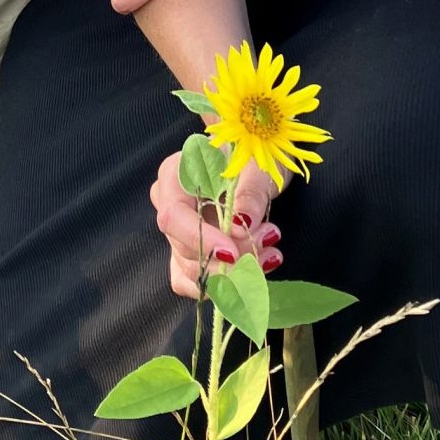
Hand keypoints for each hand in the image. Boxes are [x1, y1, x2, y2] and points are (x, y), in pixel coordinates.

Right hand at [149, 149, 284, 302]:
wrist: (261, 162)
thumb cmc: (256, 154)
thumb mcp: (259, 165)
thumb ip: (250, 192)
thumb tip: (240, 223)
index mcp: (175, 174)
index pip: (173, 216)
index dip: (200, 238)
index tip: (233, 251)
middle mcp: (169, 205)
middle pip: (186, 248)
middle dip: (230, 255)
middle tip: (268, 240)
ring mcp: (178, 234)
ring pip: (193, 270)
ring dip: (234, 271)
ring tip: (270, 251)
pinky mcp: (191, 254)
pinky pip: (197, 283)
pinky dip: (227, 285)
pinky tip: (257, 269)